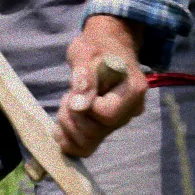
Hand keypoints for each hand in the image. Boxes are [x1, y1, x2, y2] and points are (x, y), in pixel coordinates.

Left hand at [56, 15, 147, 157]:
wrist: (105, 48)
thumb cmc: (97, 46)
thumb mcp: (86, 52)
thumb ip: (84, 75)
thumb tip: (80, 103)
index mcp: (133, 91)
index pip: (106, 114)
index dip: (86, 106)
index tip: (79, 88)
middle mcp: (130, 112)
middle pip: (96, 132)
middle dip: (73, 116)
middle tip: (69, 95)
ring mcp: (118, 123)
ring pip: (88, 143)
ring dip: (69, 125)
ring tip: (68, 103)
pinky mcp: (105, 130)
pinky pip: (85, 148)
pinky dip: (68, 140)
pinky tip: (61, 125)